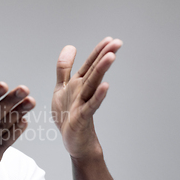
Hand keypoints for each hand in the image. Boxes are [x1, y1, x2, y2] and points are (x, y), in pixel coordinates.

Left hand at [52, 37, 121, 158]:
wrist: (73, 140)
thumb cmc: (68, 114)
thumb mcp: (62, 88)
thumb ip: (64, 69)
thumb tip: (70, 46)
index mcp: (78, 84)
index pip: (89, 64)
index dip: (98, 52)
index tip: (110, 39)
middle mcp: (83, 91)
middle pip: (94, 71)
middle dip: (104, 56)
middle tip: (118, 43)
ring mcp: (83, 104)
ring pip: (93, 85)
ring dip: (101, 70)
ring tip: (111, 56)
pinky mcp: (82, 117)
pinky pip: (90, 105)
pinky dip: (98, 96)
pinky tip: (106, 86)